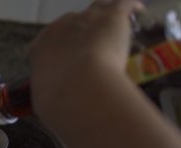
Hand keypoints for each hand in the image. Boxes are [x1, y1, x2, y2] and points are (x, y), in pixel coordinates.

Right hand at [28, 0, 141, 114]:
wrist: (77, 87)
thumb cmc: (57, 99)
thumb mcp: (47, 100)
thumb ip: (52, 96)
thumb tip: (60, 105)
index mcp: (41, 47)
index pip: (47, 40)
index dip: (59, 49)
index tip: (67, 60)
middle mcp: (62, 27)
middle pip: (73, 22)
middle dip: (82, 33)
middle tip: (95, 48)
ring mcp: (87, 19)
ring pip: (98, 7)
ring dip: (106, 14)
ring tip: (117, 24)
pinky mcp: (111, 17)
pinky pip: (122, 4)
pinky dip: (131, 7)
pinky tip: (139, 11)